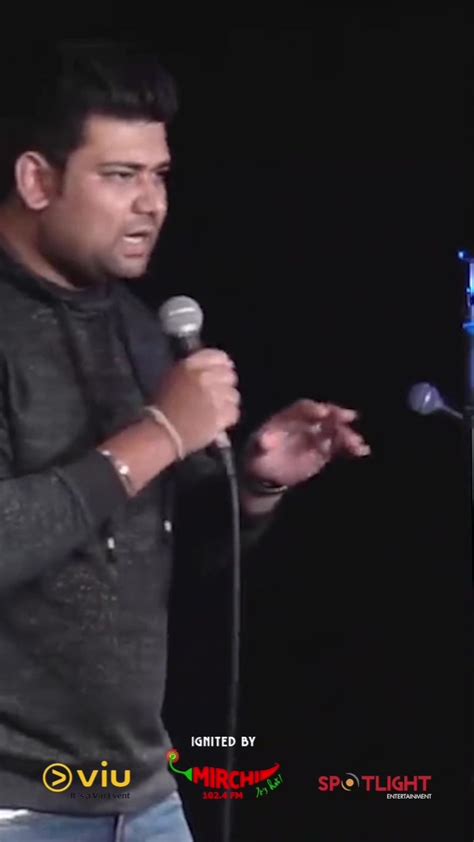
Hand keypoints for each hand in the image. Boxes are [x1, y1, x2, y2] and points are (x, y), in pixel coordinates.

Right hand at [152, 349, 240, 455]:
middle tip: (218, 394)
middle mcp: (205, 378)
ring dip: (227, 402)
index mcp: (190, 366)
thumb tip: (209, 370)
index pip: (218, 356)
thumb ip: (192, 371)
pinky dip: (228, 417)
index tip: (221, 372)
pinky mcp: (221, 415)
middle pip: (230, 376)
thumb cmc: (161, 407)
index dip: (222, 365)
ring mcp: (215, 397)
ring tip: (217, 410)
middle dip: (226, 384)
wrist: (161, 432)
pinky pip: (234, 412)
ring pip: (233, 395)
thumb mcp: (172, 378)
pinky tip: (219, 421)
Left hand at [242, 399, 370, 488]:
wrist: (266, 473)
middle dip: (336, 415)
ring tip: (357, 443)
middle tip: (349, 417)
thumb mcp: (256, 450)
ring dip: (347, 435)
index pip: (302, 408)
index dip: (313, 409)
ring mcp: (316, 437)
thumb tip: (265, 441)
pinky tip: (361, 452)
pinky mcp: (324, 451)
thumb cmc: (259, 455)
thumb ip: (262, 443)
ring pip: (335, 432)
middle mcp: (305, 424)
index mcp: (288, 418)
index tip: (323, 412)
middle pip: (323, 416)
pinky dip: (350, 449)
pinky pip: (339, 448)